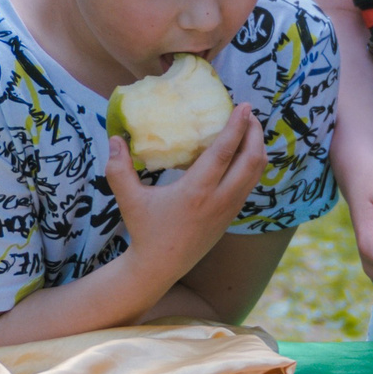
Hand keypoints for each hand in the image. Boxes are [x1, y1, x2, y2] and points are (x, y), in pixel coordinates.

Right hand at [106, 105, 270, 284]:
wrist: (160, 267)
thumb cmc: (144, 230)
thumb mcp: (128, 198)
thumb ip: (119, 168)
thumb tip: (114, 138)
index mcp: (196, 190)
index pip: (224, 152)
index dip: (237, 127)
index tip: (244, 106)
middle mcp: (219, 198)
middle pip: (251, 159)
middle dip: (255, 132)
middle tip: (248, 113)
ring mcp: (229, 208)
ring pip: (255, 173)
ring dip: (257, 147)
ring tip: (249, 128)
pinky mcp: (231, 215)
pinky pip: (250, 184)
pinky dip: (252, 164)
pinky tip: (243, 154)